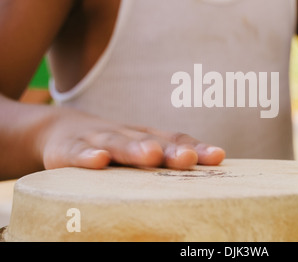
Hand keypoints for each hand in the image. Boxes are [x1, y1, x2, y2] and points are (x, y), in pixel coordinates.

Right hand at [39, 108, 225, 169]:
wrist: (59, 130)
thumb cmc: (110, 147)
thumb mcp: (135, 152)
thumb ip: (161, 163)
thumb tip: (199, 187)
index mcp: (146, 138)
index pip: (175, 140)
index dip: (196, 147)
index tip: (218, 157)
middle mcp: (126, 136)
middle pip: (151, 141)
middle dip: (172, 150)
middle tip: (190, 158)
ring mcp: (97, 140)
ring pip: (118, 143)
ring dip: (135, 149)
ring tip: (152, 155)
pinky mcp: (67, 149)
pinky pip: (77, 152)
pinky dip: (87, 155)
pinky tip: (98, 160)